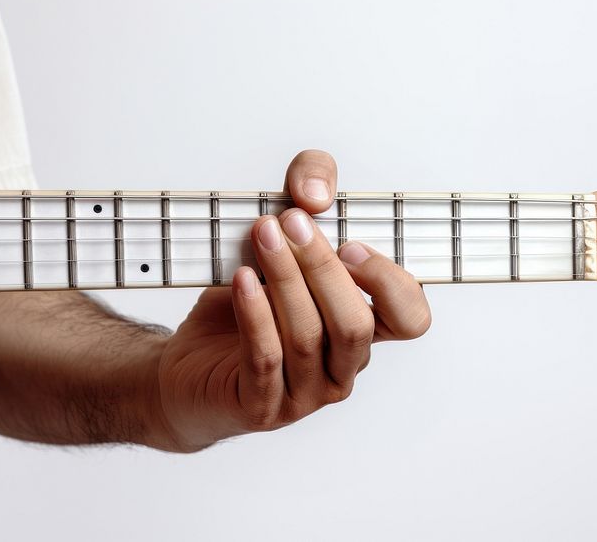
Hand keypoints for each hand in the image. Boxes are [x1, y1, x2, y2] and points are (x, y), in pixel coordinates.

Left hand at [149, 150, 430, 451]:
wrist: (186, 369)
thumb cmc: (242, 306)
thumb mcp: (278, 238)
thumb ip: (307, 189)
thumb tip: (315, 193)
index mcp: (361, 330)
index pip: (410, 319)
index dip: (390, 285)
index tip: (350, 245)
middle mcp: (341, 366)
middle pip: (353, 326)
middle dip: (321, 268)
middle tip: (291, 222)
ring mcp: (305, 394)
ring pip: (307, 337)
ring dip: (284, 279)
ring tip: (261, 235)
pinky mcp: (263, 407)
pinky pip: (266, 359)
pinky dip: (256, 314)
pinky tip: (242, 280)